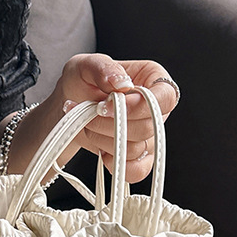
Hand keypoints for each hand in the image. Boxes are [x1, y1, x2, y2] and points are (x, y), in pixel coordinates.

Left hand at [53, 54, 179, 182]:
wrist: (70, 106)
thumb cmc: (82, 81)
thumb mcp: (86, 65)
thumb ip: (104, 69)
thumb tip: (122, 84)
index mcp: (153, 79)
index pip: (165, 98)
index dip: (138, 106)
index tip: (107, 104)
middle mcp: (156, 108)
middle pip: (148, 127)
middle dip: (111, 124)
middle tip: (90, 112)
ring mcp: (149, 135)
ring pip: (136, 149)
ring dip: (104, 140)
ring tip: (88, 124)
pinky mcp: (137, 157)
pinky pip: (136, 171)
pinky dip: (115, 163)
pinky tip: (101, 150)